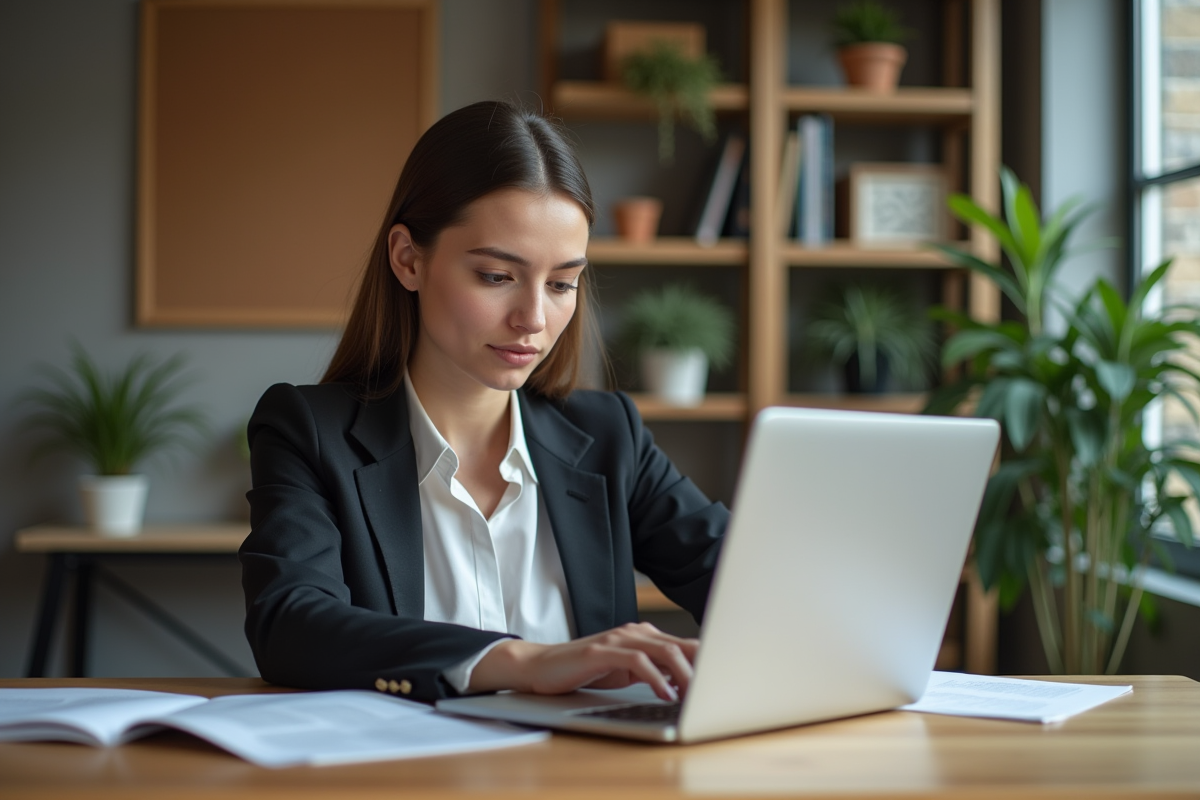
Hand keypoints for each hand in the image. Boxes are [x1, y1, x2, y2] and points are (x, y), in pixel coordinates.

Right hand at [467, 622, 697, 701]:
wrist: (541, 666)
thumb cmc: (585, 671)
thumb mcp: (626, 673)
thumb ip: (654, 673)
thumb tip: (687, 686)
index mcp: (644, 636)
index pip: (686, 644)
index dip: (710, 662)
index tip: (728, 681)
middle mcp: (635, 633)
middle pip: (682, 645)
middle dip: (705, 669)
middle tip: (719, 691)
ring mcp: (619, 639)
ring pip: (665, 651)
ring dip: (685, 675)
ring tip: (696, 696)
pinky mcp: (602, 651)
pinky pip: (638, 661)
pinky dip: (656, 678)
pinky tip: (665, 694)